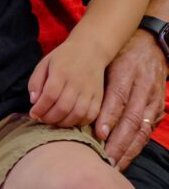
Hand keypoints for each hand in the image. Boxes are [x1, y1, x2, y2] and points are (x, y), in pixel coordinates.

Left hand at [27, 38, 103, 126]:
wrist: (90, 50)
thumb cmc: (63, 58)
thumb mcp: (44, 63)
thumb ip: (36, 82)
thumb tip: (33, 101)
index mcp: (61, 72)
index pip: (50, 95)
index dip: (40, 108)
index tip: (33, 114)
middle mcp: (76, 82)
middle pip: (63, 107)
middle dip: (49, 118)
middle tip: (42, 119)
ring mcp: (89, 90)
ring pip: (77, 114)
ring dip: (63, 123)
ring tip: (54, 121)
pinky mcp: (99, 97)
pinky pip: (91, 116)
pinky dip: (79, 123)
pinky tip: (70, 120)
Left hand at [94, 31, 166, 169]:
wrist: (148, 45)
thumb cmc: (114, 53)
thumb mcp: (102, 57)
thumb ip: (84, 76)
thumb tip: (48, 97)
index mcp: (124, 71)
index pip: (117, 96)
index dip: (109, 116)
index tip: (99, 132)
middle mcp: (141, 86)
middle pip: (131, 117)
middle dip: (118, 139)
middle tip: (104, 156)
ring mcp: (152, 98)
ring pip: (142, 127)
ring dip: (128, 147)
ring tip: (113, 162)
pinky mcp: (157, 108)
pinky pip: (148, 130)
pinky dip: (136, 145)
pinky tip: (124, 156)